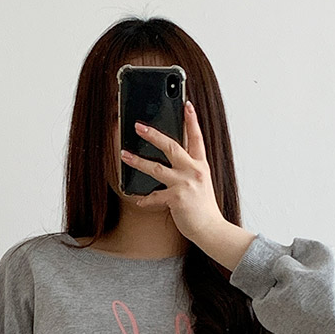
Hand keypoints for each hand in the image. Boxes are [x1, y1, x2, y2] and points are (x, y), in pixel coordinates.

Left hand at [120, 101, 225, 244]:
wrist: (210, 228)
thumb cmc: (203, 207)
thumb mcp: (201, 182)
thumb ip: (189, 169)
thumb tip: (172, 159)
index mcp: (200, 165)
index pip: (196, 138)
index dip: (191, 120)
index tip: (186, 104)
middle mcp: (194, 170)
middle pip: (171, 146)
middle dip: (153, 134)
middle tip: (138, 126)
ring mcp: (185, 184)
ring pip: (157, 168)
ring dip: (138, 161)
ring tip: (124, 155)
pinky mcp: (177, 198)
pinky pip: (154, 196)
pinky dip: (145, 199)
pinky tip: (138, 200)